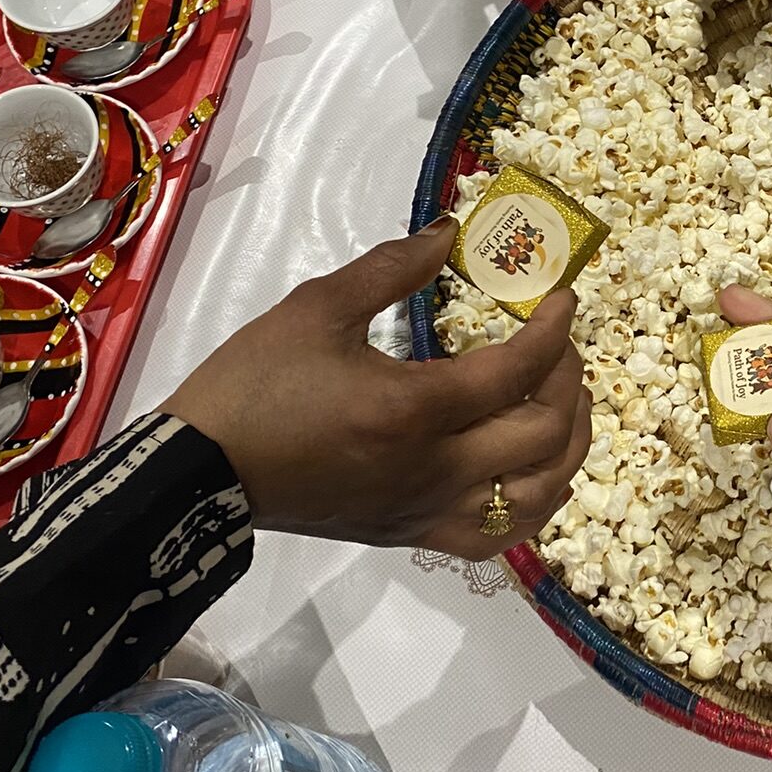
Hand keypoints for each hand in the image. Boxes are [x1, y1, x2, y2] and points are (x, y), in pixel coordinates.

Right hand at [161, 217, 591, 559]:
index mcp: (414, 409)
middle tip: (559, 346)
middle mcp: (436, 469)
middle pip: (543, 436)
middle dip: (569, 382)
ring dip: (568, 448)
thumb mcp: (317, 307)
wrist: (202, 472)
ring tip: (561, 405)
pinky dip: (533, 505)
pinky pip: (497, 538)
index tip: (564, 299)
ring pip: (538, 497)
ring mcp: (428, 511)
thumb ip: (392, 268)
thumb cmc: (255, 383)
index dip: (555, 332)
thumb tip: (449, 232)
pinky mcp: (413, 535)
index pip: (517, 372)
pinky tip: (532, 470)